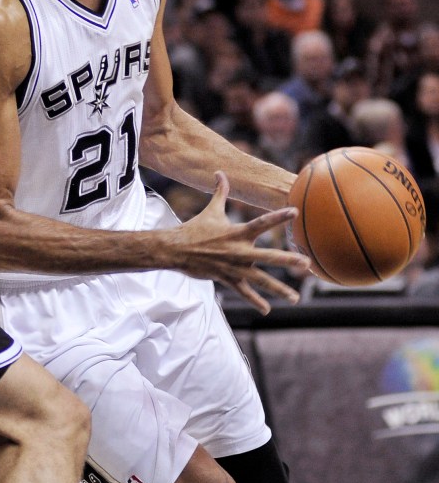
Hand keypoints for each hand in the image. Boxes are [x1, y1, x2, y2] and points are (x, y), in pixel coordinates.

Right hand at [174, 172, 310, 313]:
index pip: (262, 223)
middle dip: (289, 260)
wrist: (176, 249)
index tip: (295, 211)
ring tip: (295, 297)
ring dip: (279, 289)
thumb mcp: (211, 210)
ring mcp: (234, 267)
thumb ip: (220, 192)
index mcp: (238, 232)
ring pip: (261, 280)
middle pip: (269, 256)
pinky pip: (244, 292)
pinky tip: (267, 310)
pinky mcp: (227, 279)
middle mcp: (239, 250)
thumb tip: (219, 172)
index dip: (278, 216)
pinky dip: (255, 301)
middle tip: (307, 264)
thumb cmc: (195, 229)